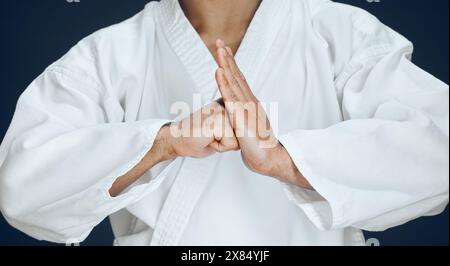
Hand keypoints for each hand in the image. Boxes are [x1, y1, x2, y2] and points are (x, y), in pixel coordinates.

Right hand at [167, 100, 239, 157]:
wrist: (177, 140)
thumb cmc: (198, 138)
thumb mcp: (222, 131)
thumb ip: (235, 127)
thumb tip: (249, 133)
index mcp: (227, 104)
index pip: (244, 129)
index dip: (232, 139)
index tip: (216, 133)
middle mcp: (226, 104)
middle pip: (243, 134)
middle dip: (229, 142)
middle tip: (211, 136)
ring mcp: (222, 110)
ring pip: (238, 140)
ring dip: (224, 145)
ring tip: (209, 137)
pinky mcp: (218, 120)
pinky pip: (231, 144)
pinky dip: (219, 147)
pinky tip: (207, 139)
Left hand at [214, 40, 311, 188]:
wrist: (268, 158)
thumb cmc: (259, 146)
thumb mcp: (249, 126)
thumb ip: (244, 116)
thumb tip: (239, 113)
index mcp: (250, 102)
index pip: (239, 79)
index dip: (231, 64)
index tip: (224, 51)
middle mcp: (249, 101)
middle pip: (236, 75)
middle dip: (227, 58)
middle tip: (220, 42)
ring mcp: (245, 107)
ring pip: (233, 81)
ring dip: (225, 64)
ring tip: (219, 49)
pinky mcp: (241, 116)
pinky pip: (230, 97)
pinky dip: (224, 83)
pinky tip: (219, 71)